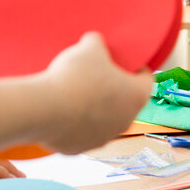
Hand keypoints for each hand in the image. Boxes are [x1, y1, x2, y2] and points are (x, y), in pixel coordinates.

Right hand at [37, 32, 154, 153]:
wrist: (43, 109)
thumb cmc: (74, 77)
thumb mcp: (89, 47)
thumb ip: (98, 42)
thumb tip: (94, 41)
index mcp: (137, 95)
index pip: (146, 79)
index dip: (136, 68)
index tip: (124, 62)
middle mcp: (126, 120)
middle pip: (125, 101)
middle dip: (115, 89)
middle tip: (98, 77)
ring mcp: (103, 137)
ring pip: (104, 120)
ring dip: (95, 109)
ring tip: (76, 93)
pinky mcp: (79, 148)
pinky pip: (80, 132)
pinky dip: (74, 123)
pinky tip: (61, 110)